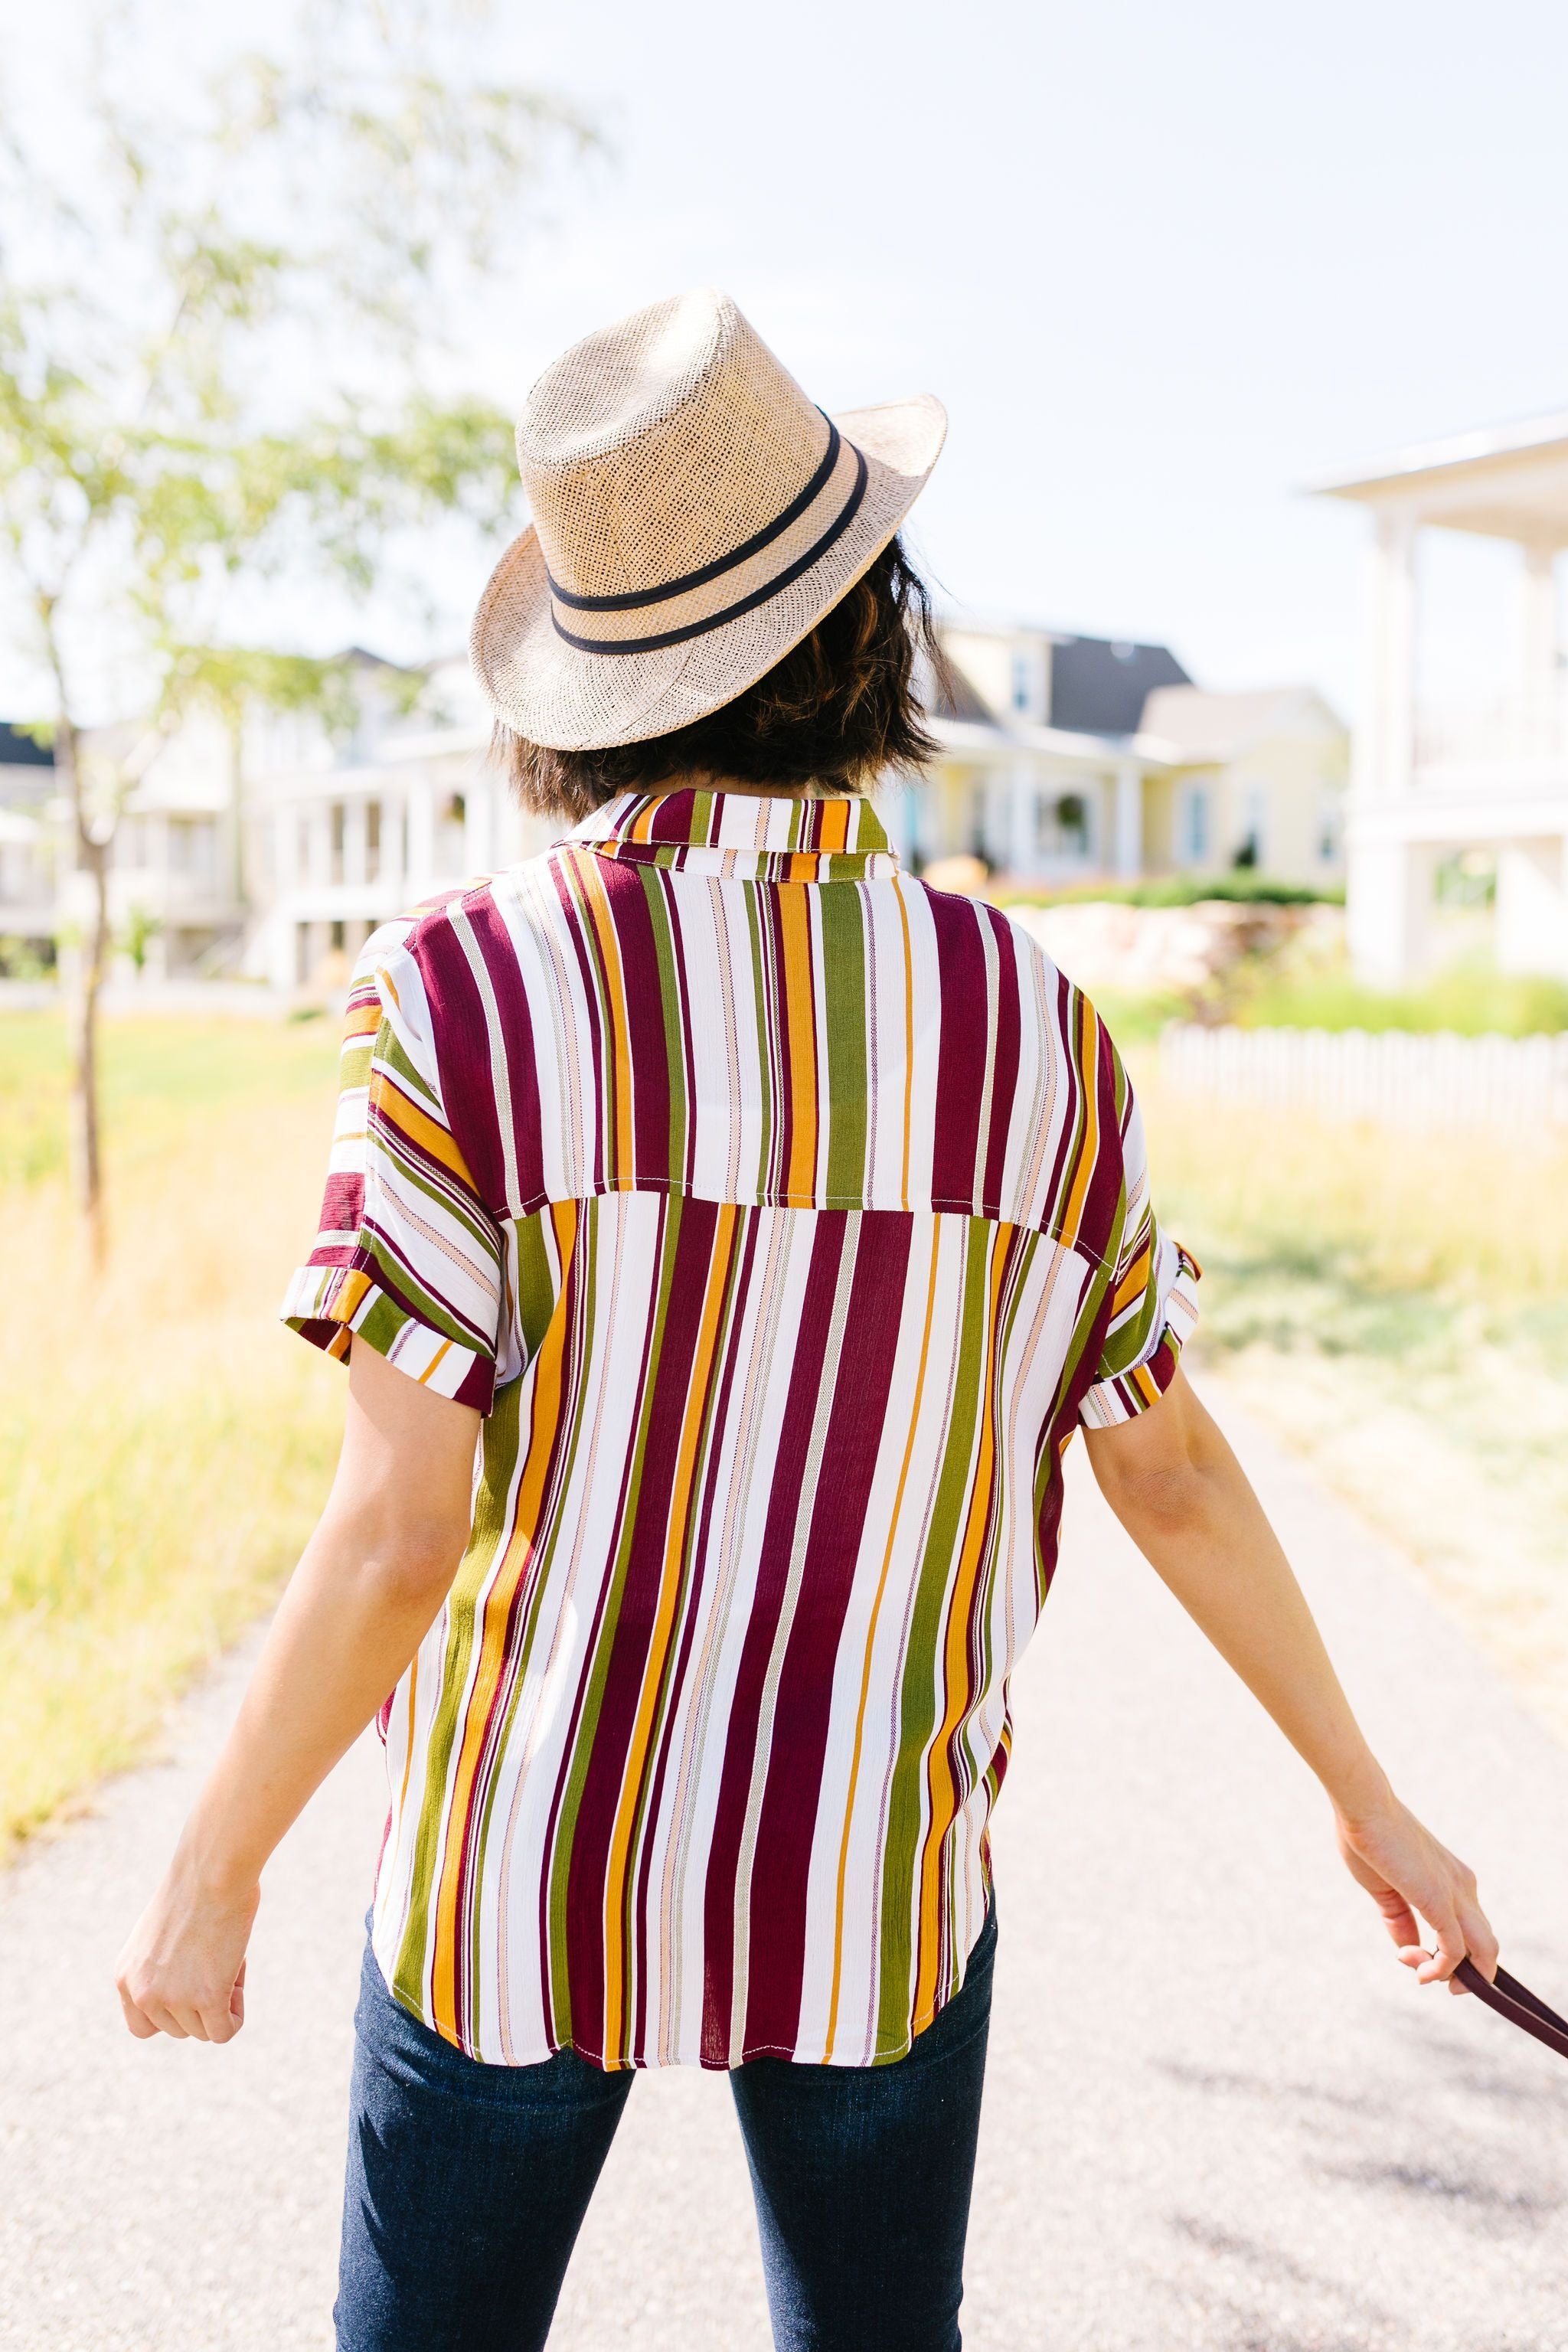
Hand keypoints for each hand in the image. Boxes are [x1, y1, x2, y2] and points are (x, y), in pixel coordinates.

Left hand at [115, 1856, 258, 2042]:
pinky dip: (236, 2015)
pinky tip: (238, 1976)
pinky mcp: (206, 1997)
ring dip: (222, 2002)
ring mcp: (172, 1998)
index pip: (143, 2026)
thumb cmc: (196, 1886)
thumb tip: (188, 1986)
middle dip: (201, 2004)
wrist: (212, 1869)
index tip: (191, 1986)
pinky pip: (224, 2032)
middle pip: (178, 2030)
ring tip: (227, 1958)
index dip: (172, 2013)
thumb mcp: (161, 1934)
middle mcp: (141, 1993)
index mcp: (125, 1976)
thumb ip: (162, 1968)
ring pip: (203, 2031)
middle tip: (217, 1962)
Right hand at [1336, 1792, 1497, 1991]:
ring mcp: (1456, 1893)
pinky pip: (1455, 1950)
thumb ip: (1399, 1919)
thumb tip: (1408, 1948)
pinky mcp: (1440, 1900)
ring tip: (1425, 1977)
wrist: (1364, 1805)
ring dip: (1461, 1977)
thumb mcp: (1385, 1888)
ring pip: (1486, 1952)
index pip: (1469, 1931)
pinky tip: (1418, 1969)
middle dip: (1465, 1974)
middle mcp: (1464, 1887)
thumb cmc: (1368, 1838)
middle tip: (1427, 1977)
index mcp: (1453, 1880)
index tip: (1407, 1954)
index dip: (1445, 1955)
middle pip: (1487, 1946)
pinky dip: (1441, 1969)